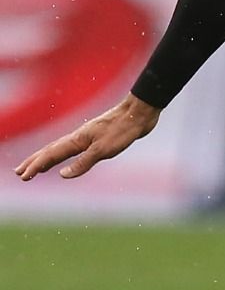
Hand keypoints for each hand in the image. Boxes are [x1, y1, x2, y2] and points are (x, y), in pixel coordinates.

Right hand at [14, 94, 158, 181]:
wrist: (140, 112)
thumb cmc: (123, 129)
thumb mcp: (104, 149)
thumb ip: (83, 162)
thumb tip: (62, 175)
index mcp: (77, 140)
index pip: (51, 155)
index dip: (36, 166)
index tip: (23, 177)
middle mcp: (78, 137)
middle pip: (51, 151)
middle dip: (34, 162)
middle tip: (19, 173)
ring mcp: (87, 136)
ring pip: (60, 148)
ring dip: (46, 158)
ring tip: (35, 167)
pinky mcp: (97, 137)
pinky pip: (72, 148)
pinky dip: (62, 154)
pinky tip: (64, 157)